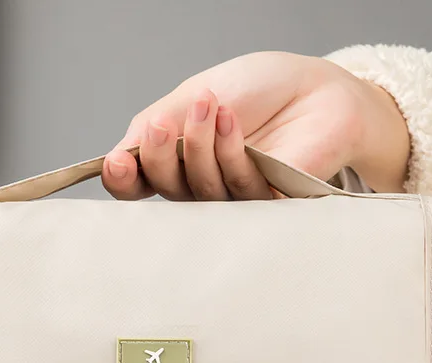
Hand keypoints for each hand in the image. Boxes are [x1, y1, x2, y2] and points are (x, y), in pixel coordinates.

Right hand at [101, 51, 409, 199]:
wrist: (317, 88)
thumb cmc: (259, 90)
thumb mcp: (192, 96)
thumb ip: (153, 130)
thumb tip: (114, 160)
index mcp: (177, 161)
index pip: (139, 184)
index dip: (123, 179)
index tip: (115, 161)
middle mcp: (200, 186)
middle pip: (163, 190)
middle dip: (157, 156)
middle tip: (161, 125)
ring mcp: (231, 200)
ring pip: (197, 191)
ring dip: (197, 145)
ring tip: (209, 106)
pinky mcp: (263, 207)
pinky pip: (234, 191)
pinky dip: (228, 151)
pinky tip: (232, 121)